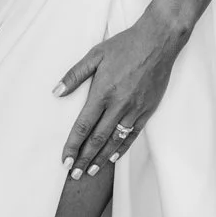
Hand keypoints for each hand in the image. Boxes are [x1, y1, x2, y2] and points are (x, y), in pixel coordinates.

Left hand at [56, 12, 183, 176]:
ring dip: (102, 158)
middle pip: (97, 139)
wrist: (158, 41)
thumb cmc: (125, 45)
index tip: (64, 160)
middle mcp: (118, 105)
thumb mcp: (95, 54)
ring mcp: (134, 109)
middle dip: (84, 158)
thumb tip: (56, 92)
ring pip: (115, 140)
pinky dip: (123, 147)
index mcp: (102, 92)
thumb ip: (74, 75)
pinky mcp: (147, 109)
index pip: (83, 126)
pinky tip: (114, 157)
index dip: (72, 145)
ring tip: (91, 171)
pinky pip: (133, 133)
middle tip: (74, 175)